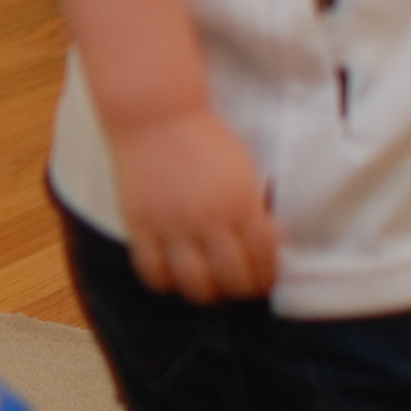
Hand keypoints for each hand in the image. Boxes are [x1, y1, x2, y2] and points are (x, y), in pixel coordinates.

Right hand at [108, 108, 279, 304]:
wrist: (156, 116)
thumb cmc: (205, 138)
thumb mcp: (243, 169)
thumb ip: (253, 207)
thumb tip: (265, 242)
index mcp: (240, 204)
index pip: (264, 258)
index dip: (269, 276)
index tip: (266, 277)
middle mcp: (208, 220)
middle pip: (233, 279)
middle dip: (243, 290)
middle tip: (241, 286)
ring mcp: (172, 225)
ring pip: (194, 284)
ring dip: (207, 294)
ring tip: (210, 287)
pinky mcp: (141, 225)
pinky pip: (152, 271)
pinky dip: (165, 283)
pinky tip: (173, 276)